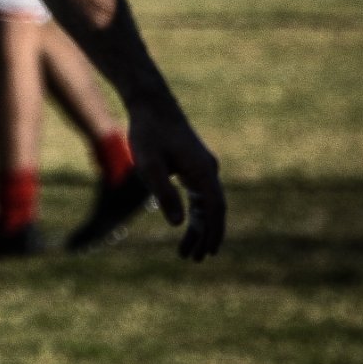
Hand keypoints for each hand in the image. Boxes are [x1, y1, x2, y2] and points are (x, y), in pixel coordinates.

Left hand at [126, 94, 224, 260]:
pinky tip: (186, 224)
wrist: (151, 104)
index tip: (207, 252)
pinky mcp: (194, 164)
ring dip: (199, 227)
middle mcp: (209, 169)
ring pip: (207, 204)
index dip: (212, 232)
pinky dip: (195, 212)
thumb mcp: (149, 165)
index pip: (215, 209)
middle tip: (195, 258)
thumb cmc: (147, 133)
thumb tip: (179, 224)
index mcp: (203, 171)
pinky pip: (200, 194)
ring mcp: (203, 166)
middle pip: (214, 210)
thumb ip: (164, 194)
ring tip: (187, 251)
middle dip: (206, 236)